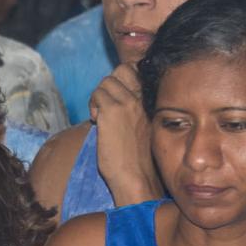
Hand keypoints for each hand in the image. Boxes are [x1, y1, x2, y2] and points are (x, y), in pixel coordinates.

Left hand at [88, 63, 160, 204]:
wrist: (136, 176)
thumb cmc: (137, 158)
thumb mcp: (142, 127)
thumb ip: (134, 109)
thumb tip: (113, 99)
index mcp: (152, 101)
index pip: (137, 70)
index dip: (122, 80)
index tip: (115, 97)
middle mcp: (143, 98)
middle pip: (121, 69)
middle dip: (109, 84)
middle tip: (106, 105)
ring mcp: (128, 103)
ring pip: (106, 81)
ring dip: (98, 96)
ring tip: (100, 116)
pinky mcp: (112, 111)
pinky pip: (97, 95)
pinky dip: (93, 105)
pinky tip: (97, 122)